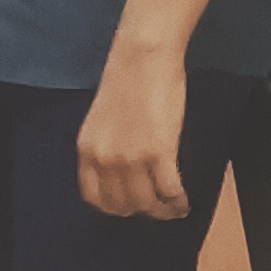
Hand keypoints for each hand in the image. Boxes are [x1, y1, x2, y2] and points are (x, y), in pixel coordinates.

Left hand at [78, 35, 189, 218]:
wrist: (143, 58)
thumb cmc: (126, 80)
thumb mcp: (101, 121)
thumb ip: (106, 147)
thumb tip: (121, 171)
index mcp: (86, 150)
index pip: (94, 197)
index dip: (113, 208)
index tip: (128, 208)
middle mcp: (104, 160)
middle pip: (121, 205)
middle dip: (140, 211)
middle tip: (155, 209)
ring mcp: (130, 159)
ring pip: (146, 203)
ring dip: (161, 210)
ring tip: (172, 208)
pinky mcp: (159, 153)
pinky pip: (169, 190)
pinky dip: (178, 202)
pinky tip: (184, 203)